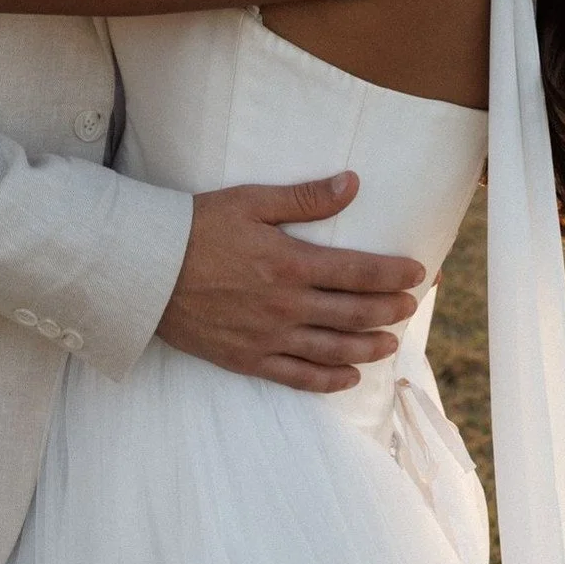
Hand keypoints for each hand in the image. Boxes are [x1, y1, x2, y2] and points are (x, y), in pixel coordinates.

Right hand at [156, 172, 427, 393]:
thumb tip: (352, 183)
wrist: (147, 270)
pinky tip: (347, 377)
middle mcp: (286, 306)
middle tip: (411, 304)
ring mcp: (268, 337)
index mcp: (290, 263)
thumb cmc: (197, 227)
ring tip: (389, 341)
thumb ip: (305, 198)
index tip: (417, 273)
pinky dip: (327, 380)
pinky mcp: (248, 359)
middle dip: (388, 308)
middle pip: (353, 313)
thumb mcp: (250, 201)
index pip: (357, 272)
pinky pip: (297, 377)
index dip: (392, 273)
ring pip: (333, 350)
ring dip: (367, 346)